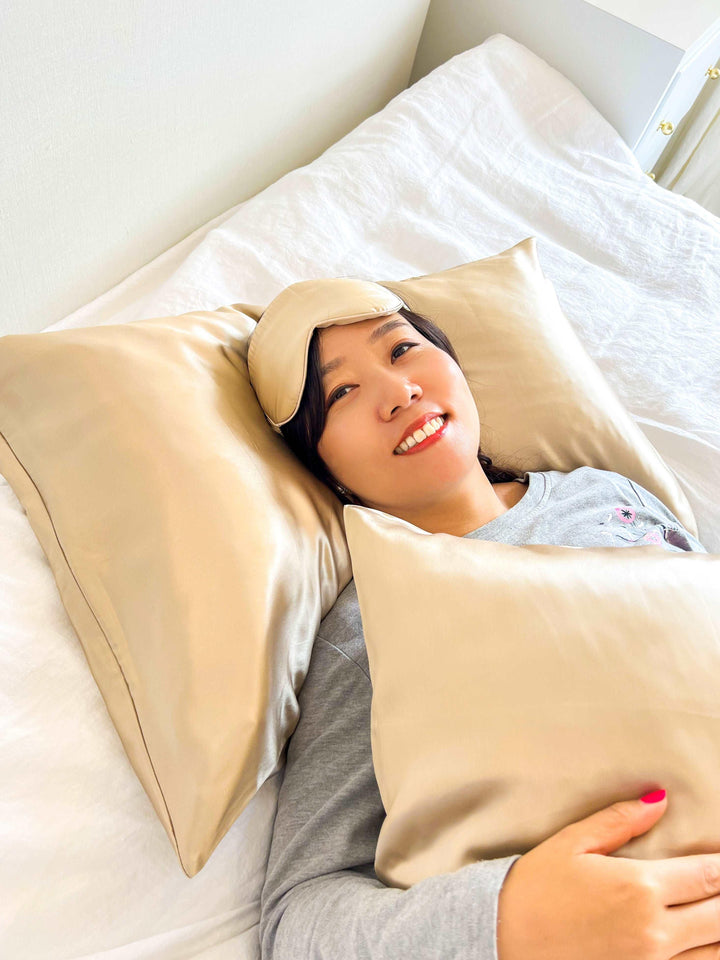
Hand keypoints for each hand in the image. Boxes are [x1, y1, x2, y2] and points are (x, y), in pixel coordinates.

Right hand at [497, 791, 719, 958]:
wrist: (502, 938)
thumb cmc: (535, 888)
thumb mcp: (572, 843)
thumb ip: (620, 821)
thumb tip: (660, 799)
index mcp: (638, 887)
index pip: (709, 876)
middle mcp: (654, 931)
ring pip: (715, 952)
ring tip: (716, 910)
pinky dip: (704, 957)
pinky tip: (702, 943)